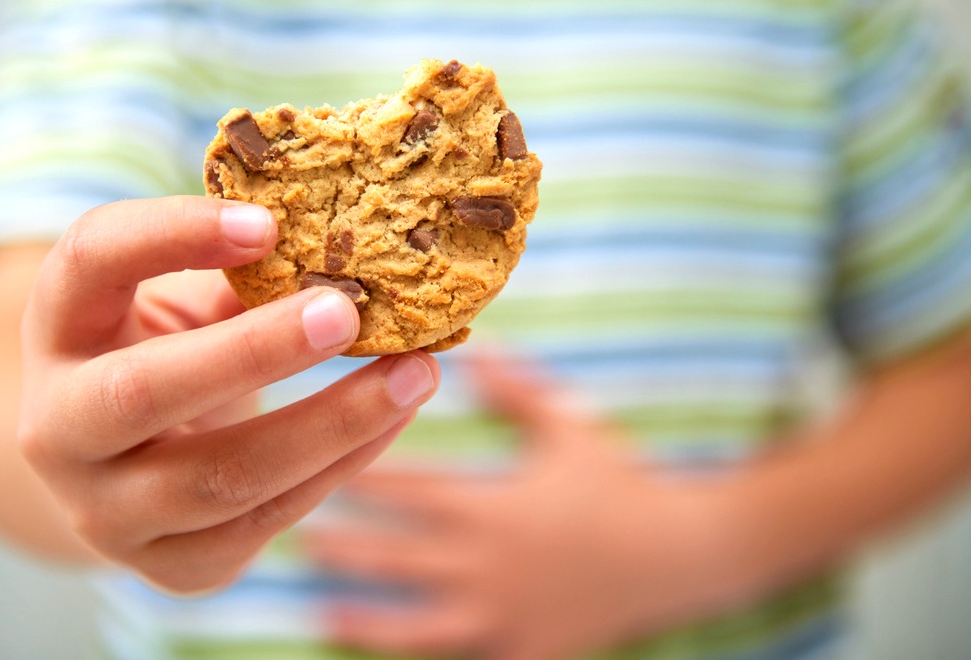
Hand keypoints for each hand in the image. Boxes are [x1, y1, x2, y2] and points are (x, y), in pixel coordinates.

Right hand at [17, 195, 439, 593]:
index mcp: (56, 329)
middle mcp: (56, 428)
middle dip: (255, 351)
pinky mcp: (168, 567)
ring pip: (219, 478)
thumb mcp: (181, 306)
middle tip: (347, 312)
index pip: (90, 262)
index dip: (173, 235)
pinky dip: (341, 465)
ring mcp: (105, 512)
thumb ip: (242, 279)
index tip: (268, 221)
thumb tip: (357, 246)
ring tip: (415, 373)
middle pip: (141, 392)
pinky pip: (264, 521)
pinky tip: (393, 418)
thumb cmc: (165, 353)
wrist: (121, 469)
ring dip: (331, 424)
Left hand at [306, 351, 749, 659]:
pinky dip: (418, 657)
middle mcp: (488, 564)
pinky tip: (385, 654)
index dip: (357, 477)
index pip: (408, 490)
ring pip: (415, 625)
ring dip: (364, 617)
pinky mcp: (521, 651)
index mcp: (494, 506)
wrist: (682, 556)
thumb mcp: (568, 425)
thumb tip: (465, 343)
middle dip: (342, 546)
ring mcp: (502, 615)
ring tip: (321, 608)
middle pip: (395, 558)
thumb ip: (513, 387)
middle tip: (289, 532)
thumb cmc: (619, 482)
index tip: (310, 463)